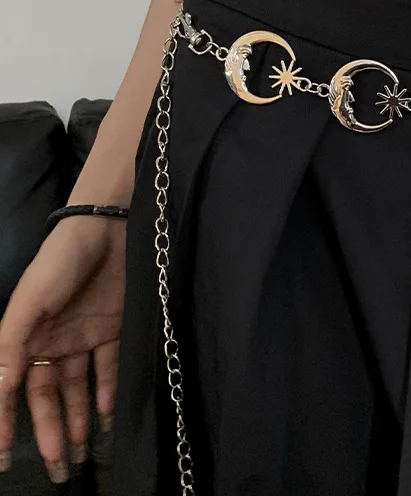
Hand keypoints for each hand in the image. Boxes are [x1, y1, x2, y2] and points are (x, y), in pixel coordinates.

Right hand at [0, 216, 125, 482]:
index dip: (7, 425)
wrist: (107, 228)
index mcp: (24, 339)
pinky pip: (108, 366)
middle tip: (60, 470)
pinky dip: (108, 391)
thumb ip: (12, 345)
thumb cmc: (60, 261)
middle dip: (51, 434)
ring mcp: (82, 336)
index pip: (12, 392)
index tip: (5, 460)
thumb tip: (0, 389)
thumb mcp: (30, 302)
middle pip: (48, 398)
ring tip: (82, 453)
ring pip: (78, 388)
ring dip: (78, 419)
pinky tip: (106, 416)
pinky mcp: (112, 327)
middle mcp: (52, 343)